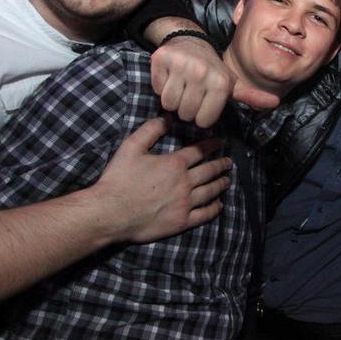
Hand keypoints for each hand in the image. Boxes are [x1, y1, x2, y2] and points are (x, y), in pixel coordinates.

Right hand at [90, 115, 233, 242]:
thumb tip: (168, 118)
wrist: (111, 212)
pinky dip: (214, 209)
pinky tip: (219, 205)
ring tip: (227, 180)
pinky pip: (204, 214)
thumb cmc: (119, 179)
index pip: (200, 151)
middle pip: (210, 171)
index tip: (222, 142)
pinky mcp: (182, 221)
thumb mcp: (131, 147)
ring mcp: (185, 203)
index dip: (213, 145)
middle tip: (229, 162)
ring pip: (210, 192)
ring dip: (221, 184)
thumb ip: (151, 130)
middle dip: (221, 165)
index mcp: (174, 164)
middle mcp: (185, 182)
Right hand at [150, 35, 278, 126]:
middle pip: (185, 114)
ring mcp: (180, 64)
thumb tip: (276, 102)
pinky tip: (171, 77)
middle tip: (191, 94)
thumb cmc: (212, 70)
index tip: (204, 104)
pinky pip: (156, 89)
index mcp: (221, 82)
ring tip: (181, 86)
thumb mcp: (232, 83)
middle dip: (186, 109)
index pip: (203, 122)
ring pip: (168, 104)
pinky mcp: (161, 58)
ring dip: (172, 100)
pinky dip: (160, 86)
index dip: (202, 117)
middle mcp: (201, 72)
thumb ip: (251, 96)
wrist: (191, 42)